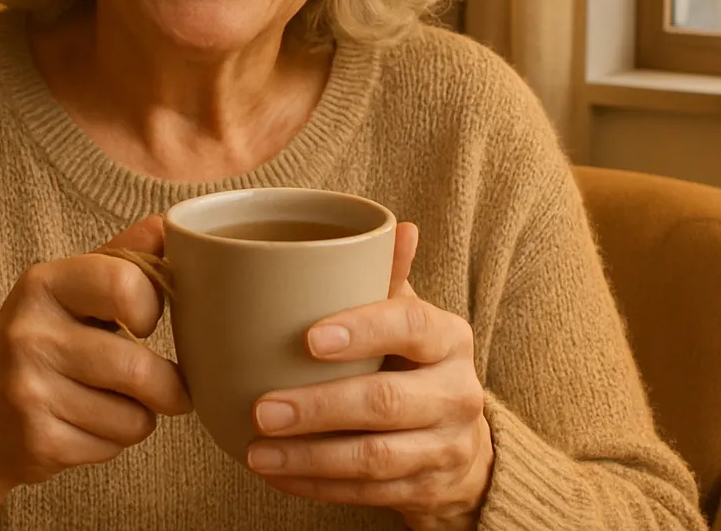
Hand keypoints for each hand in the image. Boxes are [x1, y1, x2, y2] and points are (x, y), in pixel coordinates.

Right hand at [0, 216, 191, 530]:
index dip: (152, 307)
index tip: (147, 322)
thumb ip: (119, 259)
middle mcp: (30, 334)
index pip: (126, 283)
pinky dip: (112, 443)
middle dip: (168, 386)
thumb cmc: (32, 345)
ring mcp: (29, 391)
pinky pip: (112, 447)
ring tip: (112, 405)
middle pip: (138, 368)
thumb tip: (169, 223)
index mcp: (43, 284)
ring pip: (134, 417)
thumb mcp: (65, 292)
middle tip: (168, 387)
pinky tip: (84, 427)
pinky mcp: (36, 442)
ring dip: (139, 417)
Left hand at [244, 222, 493, 530]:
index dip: (362, 330)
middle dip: (318, 407)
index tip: (308, 339)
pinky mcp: (429, 490)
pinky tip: (279, 477)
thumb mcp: (410, 320)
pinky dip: (318, 487)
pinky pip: (370, 494)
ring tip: (258, 453)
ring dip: (309, 459)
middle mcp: (457, 393)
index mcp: (449, 337)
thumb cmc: (416, 365)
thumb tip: (396, 226)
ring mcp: (447, 447)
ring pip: (375, 458)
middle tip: (262, 410)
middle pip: (385, 400)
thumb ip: (390, 278)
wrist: (463, 444)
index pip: (410, 325)